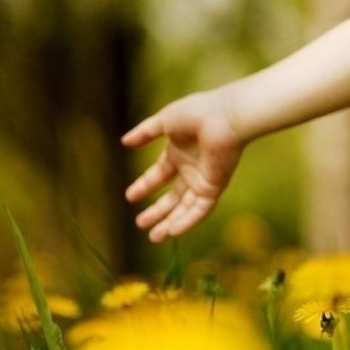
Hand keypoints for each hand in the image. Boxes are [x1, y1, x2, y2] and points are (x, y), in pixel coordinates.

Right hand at [122, 90, 247, 242]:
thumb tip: (124, 142)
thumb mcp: (165, 121)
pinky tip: (171, 232)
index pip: (160, 175)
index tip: (129, 197)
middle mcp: (192, 169)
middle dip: (157, 211)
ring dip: (170, 223)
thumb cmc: (198, 113)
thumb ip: (145, 132)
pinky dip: (187, 222)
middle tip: (140, 223)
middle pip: (173, 196)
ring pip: (186, 208)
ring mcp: (204, 179)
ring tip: (154, 237)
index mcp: (180, 153)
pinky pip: (201, 210)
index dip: (145, 186)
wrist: (225, 116)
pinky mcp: (215, 186)